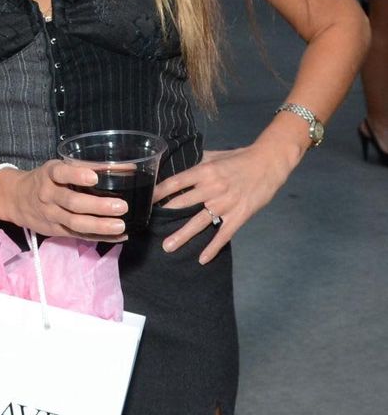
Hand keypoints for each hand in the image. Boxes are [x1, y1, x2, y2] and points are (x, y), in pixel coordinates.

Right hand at [0, 162, 127, 241]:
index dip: (77, 175)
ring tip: (121, 225)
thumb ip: (83, 168)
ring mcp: (51, 215)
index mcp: (49, 174)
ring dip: (99, 225)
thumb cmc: (46, 180)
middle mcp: (48, 195)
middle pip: (72, 202)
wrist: (17, 200)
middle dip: (97, 206)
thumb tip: (125, 167)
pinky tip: (118, 236)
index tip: (95, 177)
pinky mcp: (56, 230)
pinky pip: (78, 235)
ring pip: (75, 223)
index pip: (61, 174)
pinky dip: (99, 236)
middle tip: (121, 206)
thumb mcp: (57, 168)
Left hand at [153, 144, 286, 263]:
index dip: (159, 192)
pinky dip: (213, 248)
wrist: (268, 163)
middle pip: (183, 204)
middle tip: (149, 228)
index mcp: (204, 171)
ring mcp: (225, 203)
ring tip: (167, 247)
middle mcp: (212, 187)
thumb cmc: (240, 158)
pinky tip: (202, 259)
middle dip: (165, 216)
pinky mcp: (239, 215)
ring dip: (182, 235)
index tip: (145, 201)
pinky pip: (223, 234)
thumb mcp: (215, 156)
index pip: (176, 182)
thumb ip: (197, 163)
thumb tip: (179, 165)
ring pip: (199, 222)